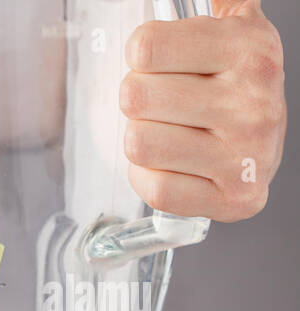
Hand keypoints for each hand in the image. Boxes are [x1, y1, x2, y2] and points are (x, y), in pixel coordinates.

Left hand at [120, 0, 284, 221]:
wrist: (261, 151)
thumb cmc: (234, 86)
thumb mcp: (233, 26)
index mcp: (251, 50)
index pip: (146, 47)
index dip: (141, 56)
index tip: (161, 63)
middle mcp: (255, 102)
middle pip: (135, 95)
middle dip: (139, 101)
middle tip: (166, 105)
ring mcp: (247, 155)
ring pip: (139, 143)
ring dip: (143, 140)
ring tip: (172, 134)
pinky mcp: (233, 199)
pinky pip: (154, 188)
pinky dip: (151, 178)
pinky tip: (176, 166)